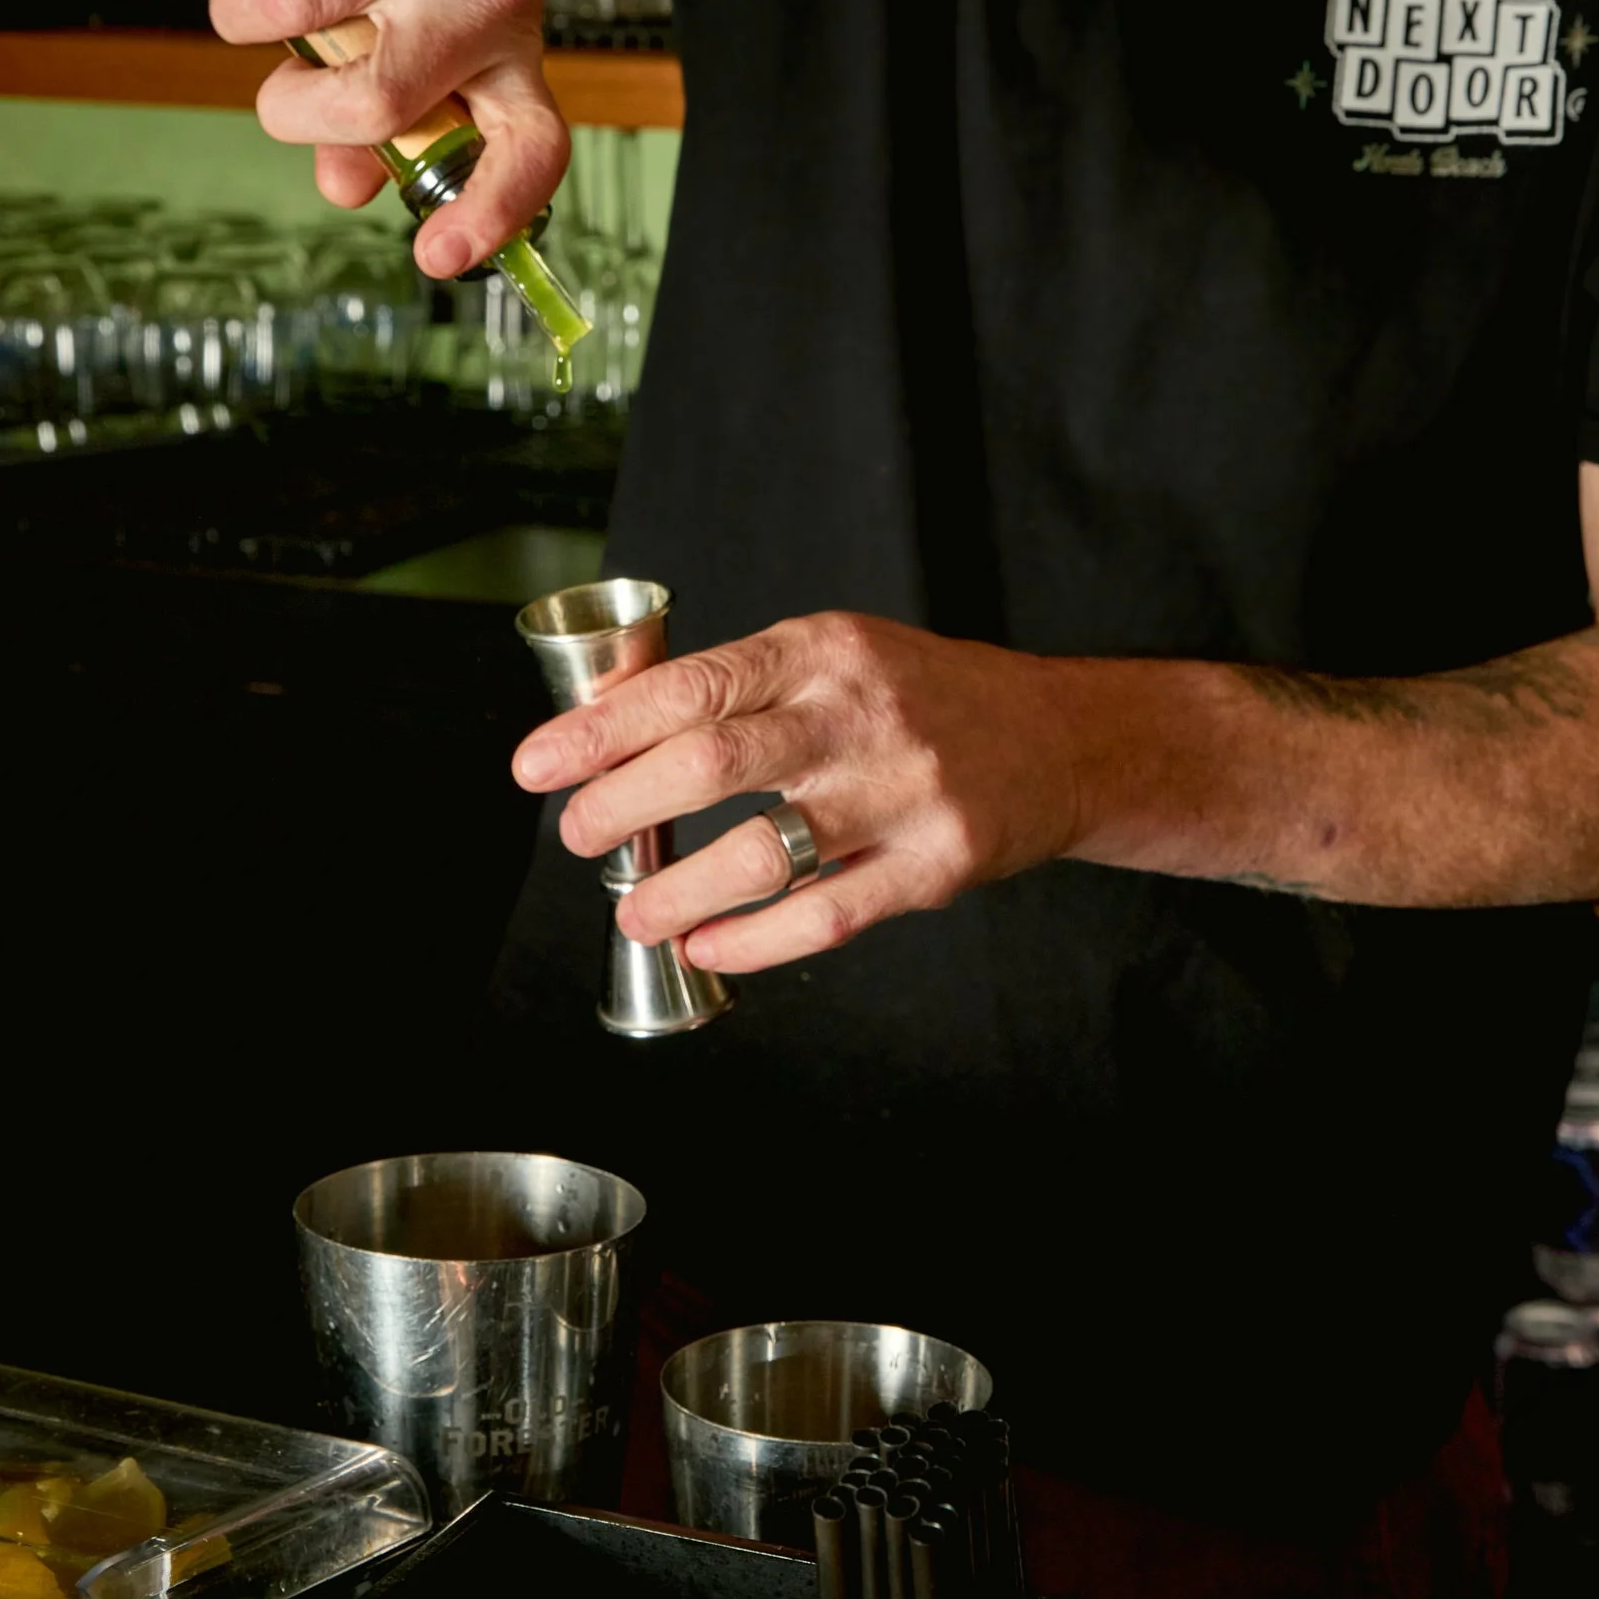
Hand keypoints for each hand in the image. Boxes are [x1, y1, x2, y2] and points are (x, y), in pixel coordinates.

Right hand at [153, 0, 561, 279]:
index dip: (490, 212)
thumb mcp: (434, 12)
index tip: (433, 257)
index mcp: (514, 50)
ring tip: (233, 7)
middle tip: (278, 92)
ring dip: (243, 20)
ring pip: (310, 13)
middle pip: (385, 100)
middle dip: (299, 111)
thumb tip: (340, 190)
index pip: (533, 149)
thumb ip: (387, 107)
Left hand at [511, 612, 1095, 974]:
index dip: (600, 731)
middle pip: (713, 763)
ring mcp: (901, 793)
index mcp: (822, 651)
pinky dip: (751, 940)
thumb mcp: (835, 654)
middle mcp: (860, 715)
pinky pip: (823, 915)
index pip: (691, 687)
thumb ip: (739, 686)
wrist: (1059, 739)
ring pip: (762, 851)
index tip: (538, 765)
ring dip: (677, 890)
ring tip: (634, 908)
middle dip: (620, 808)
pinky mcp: (933, 865)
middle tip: (579, 836)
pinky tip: (708, 947)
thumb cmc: (924, 699)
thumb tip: (606, 724)